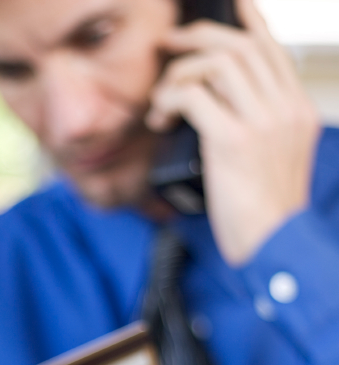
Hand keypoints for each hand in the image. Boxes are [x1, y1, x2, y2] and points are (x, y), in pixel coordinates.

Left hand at [146, 0, 320, 264]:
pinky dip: (169, 100)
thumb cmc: (265, 218)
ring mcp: (262, 122)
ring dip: (177, 74)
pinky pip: (193, 96)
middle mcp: (284, 109)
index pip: (273, 51)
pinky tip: (159, 120)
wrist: (274, 248)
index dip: (248, 22)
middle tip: (167, 45)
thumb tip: (221, 112)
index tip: (231, 4)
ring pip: (216, 63)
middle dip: (197, 37)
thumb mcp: (276, 166)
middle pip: (240, 46)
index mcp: (298, 112)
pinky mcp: (234, 140)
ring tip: (159, 99)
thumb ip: (261, 132)